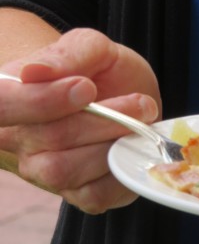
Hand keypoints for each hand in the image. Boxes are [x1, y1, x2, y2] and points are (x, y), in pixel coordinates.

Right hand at [0, 27, 160, 212]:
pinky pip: (93, 195)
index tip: (86, 87)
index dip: (42, 101)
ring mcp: (43, 172)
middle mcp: (17, 140)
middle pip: (49, 137)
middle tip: (140, 103)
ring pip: (66, 170)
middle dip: (102, 120)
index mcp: (7, 98)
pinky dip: (120, 172)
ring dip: (112, 145)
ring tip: (140, 123)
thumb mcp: (89, 47)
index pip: (3, 105)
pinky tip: (131, 148)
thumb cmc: (97, 72)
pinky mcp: (76, 195)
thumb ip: (65, 54)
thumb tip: (33, 72)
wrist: (120, 97)